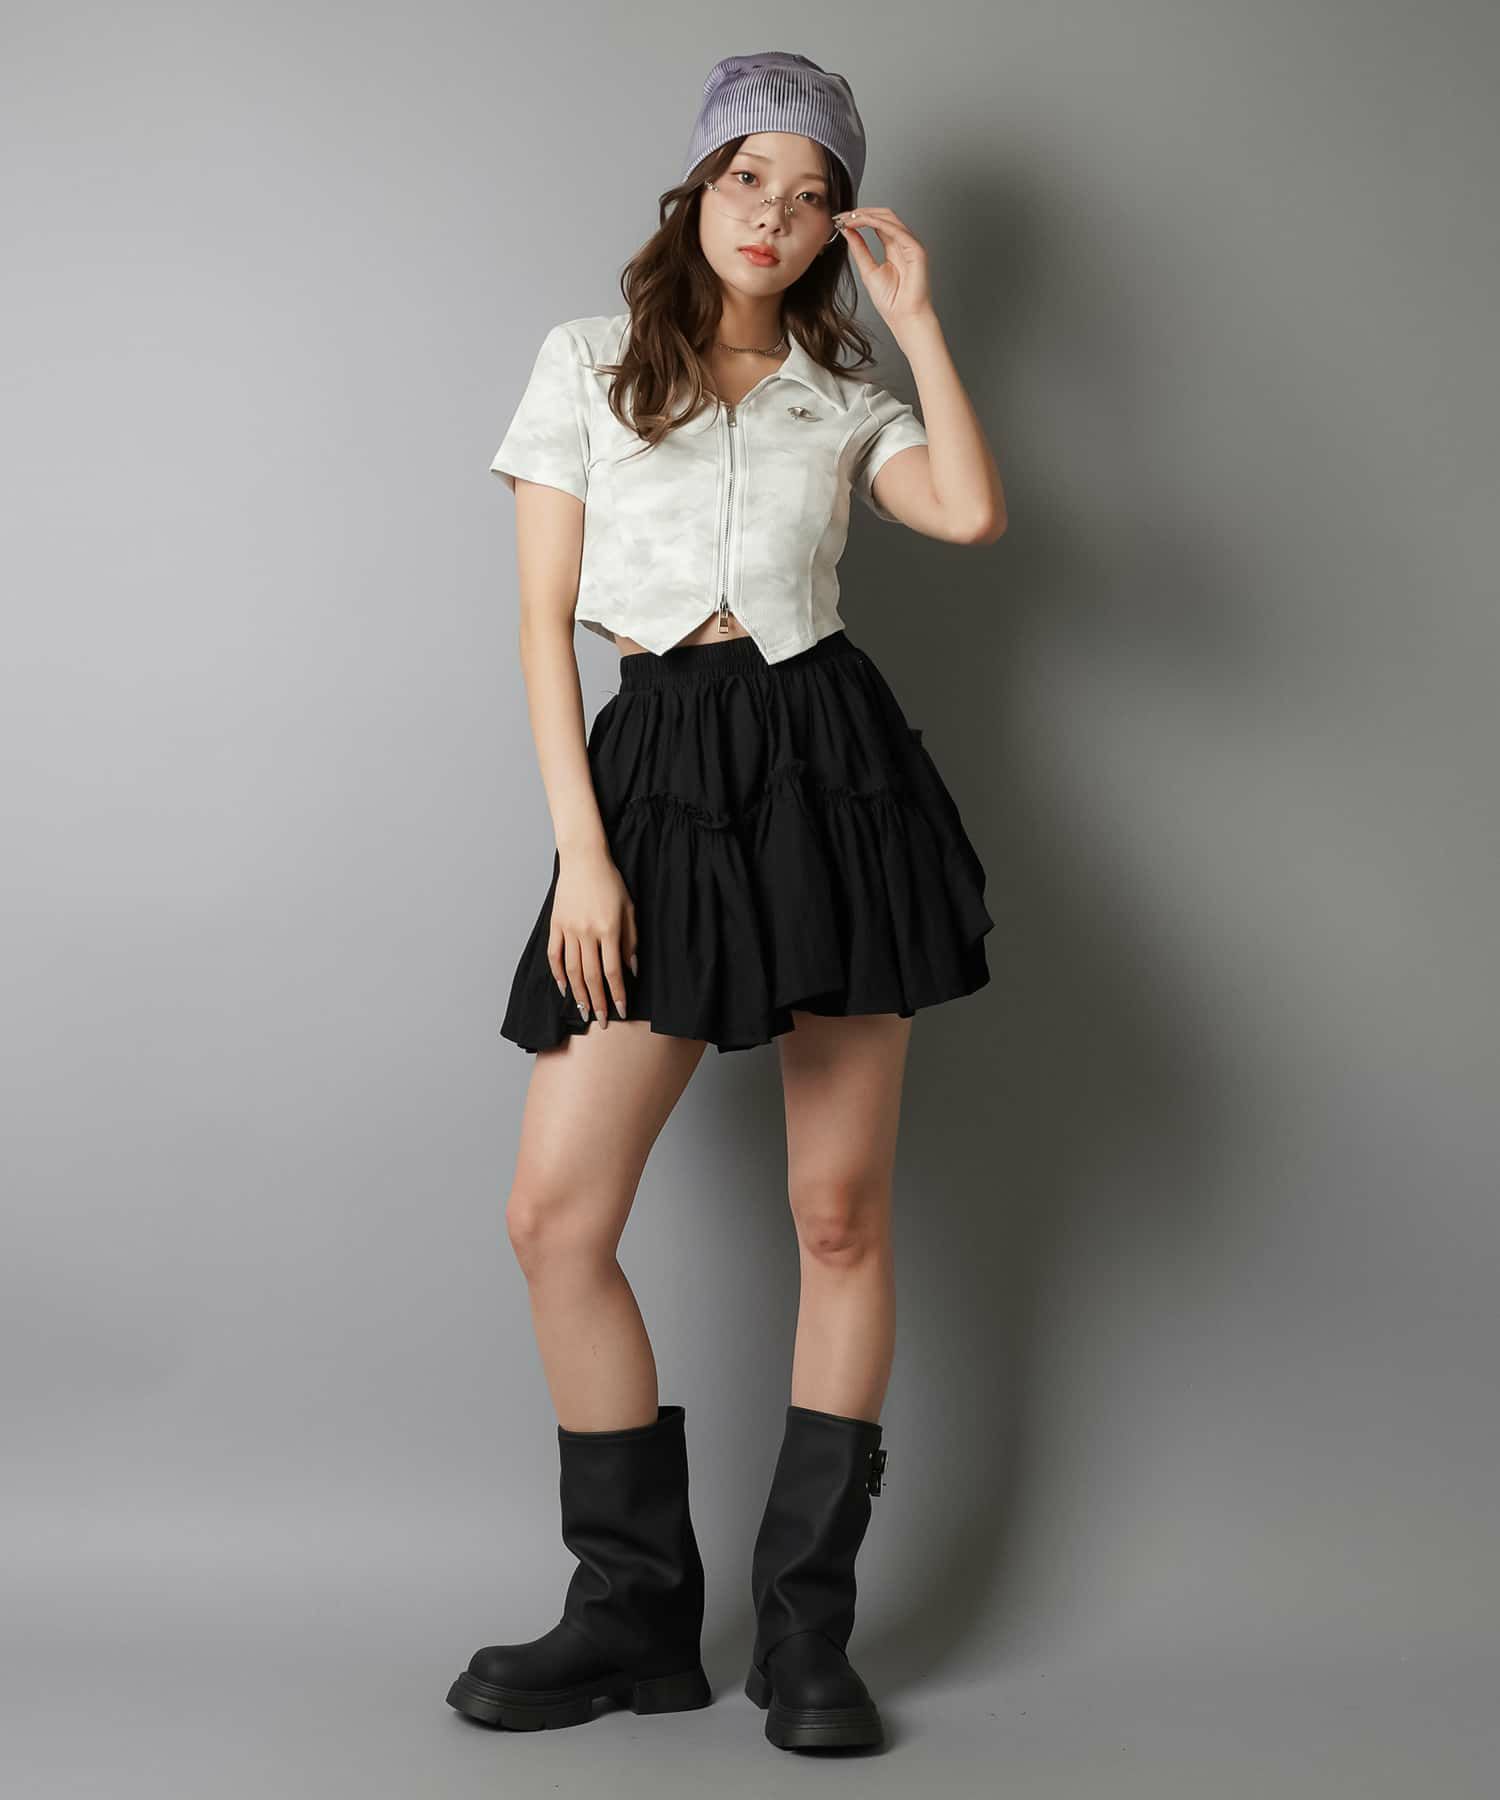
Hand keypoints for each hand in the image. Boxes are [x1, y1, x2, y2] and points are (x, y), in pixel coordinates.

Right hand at [548, 845, 637, 1026]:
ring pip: (571, 969)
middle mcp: (587, 932)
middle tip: (600, 1021)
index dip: (617, 993)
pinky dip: (557, 973)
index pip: (613, 971)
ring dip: (577, 993)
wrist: (584, 859)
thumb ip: (631, 941)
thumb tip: (632, 970)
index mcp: (609, 929)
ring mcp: (568, 929)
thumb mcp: (629, 909)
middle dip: (597, 1001)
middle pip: (591, 975)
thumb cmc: (611, 883)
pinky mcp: (555, 924)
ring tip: (582, 1011)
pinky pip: (554, 954)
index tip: (620, 1010)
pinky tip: (563, 988)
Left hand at [830, 206, 933, 328]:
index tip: (841, 219)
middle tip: (842, 215)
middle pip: (884, 216)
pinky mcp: (916, 249)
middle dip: (862, 213)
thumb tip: (848, 231)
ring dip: (867, 215)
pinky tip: (863, 222)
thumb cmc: (892, 301)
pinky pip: (895, 230)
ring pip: (889, 218)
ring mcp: (910, 244)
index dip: (859, 218)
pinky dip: (877, 223)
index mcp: (893, 248)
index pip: (877, 223)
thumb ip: (859, 249)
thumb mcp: (867, 270)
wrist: (904, 317)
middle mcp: (903, 243)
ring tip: (849, 218)